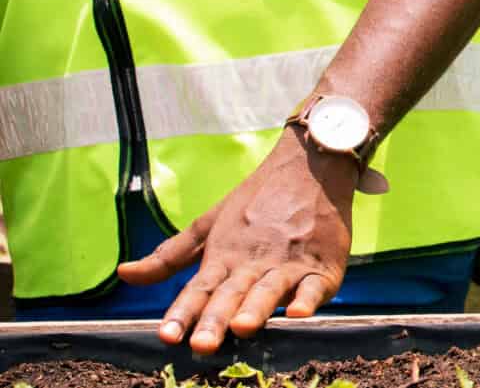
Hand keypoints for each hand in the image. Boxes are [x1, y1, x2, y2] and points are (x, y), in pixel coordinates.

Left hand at [117, 134, 357, 352]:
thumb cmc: (256, 200)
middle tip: (202, 345)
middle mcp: (253, 262)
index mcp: (224, 256)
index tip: (167, 336)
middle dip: (216, 320)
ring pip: (269, 289)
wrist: (310, 166)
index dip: (182, 312)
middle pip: (231, 294)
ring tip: (243, 327)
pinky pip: (315, 284)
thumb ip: (168, 256)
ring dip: (256, 308)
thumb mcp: (208, 224)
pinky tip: (298, 312)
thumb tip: (123, 273)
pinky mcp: (323, 265)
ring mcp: (289, 263)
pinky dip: (308, 298)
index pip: (198, 289)